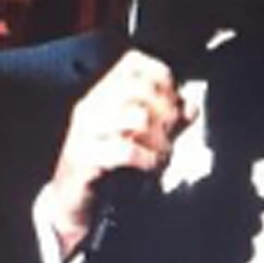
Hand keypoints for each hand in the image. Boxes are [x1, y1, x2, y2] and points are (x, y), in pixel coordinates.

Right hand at [45, 50, 190, 255]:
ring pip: (137, 117)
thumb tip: (191, 106)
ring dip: (160, 139)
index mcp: (102, 93)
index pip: (134, 63)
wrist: (71, 199)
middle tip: (171, 132)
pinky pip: (126, 150)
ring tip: (162, 154)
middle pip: (141, 87)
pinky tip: (150, 167)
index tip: (174, 101)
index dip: (162, 77)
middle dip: (167, 111)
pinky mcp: (85, 157)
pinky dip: (147, 159)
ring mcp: (86, 130)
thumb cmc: (107, 165)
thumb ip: (167, 121)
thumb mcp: (140, 138)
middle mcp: (92, 105)